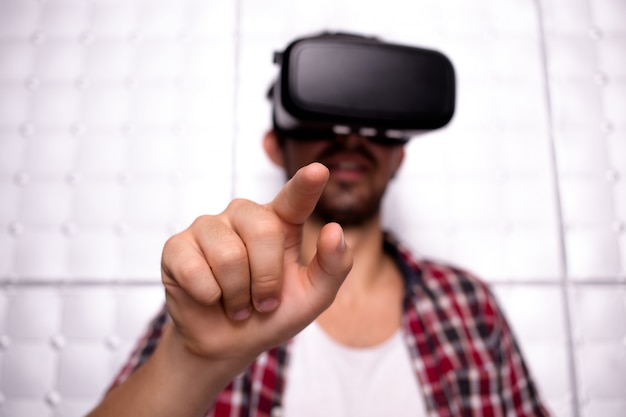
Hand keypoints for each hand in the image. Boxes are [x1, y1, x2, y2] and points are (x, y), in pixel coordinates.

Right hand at [161, 162, 352, 362]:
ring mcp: (208, 227)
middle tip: (262, 302)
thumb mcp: (313, 297)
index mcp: (280, 222)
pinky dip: (208, 296)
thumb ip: (333, 266)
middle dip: (267, 280)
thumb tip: (334, 230)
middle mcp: (243, 216)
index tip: (318, 170)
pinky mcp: (177, 246)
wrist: (228, 344)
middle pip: (264, 232)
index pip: (295, 198)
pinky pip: (195, 270)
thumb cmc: (272, 313)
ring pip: (229, 256)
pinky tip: (209, 298)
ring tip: (237, 303)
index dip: (306, 184)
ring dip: (238, 295)